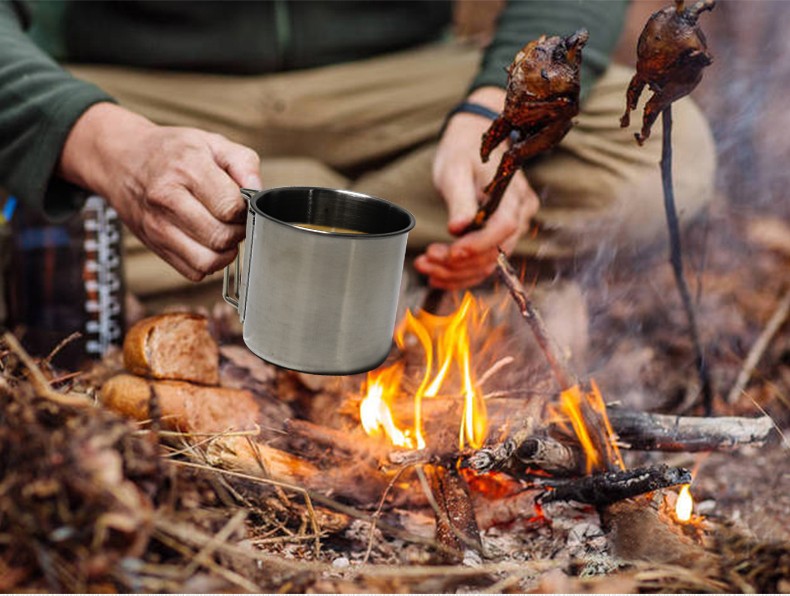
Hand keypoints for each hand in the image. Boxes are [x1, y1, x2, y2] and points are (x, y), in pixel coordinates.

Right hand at [58, 103, 260, 280]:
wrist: (121, 159)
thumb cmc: (171, 151)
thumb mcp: (211, 143)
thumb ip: (243, 164)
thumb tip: (258, 193)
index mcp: (187, 169)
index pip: (231, 208)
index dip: (246, 209)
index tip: (242, 203)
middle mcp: (168, 199)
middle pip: (221, 237)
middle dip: (238, 232)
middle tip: (235, 220)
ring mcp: (158, 226)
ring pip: (208, 261)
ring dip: (225, 252)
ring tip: (223, 232)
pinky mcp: (154, 246)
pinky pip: (193, 271)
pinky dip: (208, 263)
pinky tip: (207, 243)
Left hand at [417, 87, 538, 289]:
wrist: (472, 144)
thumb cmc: (463, 152)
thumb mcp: (456, 170)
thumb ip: (460, 199)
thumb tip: (458, 228)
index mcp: (513, 193)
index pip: (504, 227)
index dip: (478, 244)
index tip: (451, 252)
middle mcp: (520, 213)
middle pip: (495, 251)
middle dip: (458, 262)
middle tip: (425, 260)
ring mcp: (513, 228)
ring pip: (488, 263)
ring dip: (455, 273)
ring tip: (425, 267)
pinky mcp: (499, 238)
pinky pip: (484, 263)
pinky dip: (460, 274)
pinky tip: (437, 275)